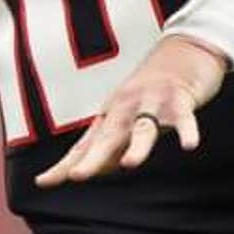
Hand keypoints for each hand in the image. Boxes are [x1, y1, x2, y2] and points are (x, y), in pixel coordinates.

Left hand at [34, 35, 228, 186]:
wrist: (183, 50)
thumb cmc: (150, 90)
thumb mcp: (127, 116)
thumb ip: (111, 144)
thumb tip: (93, 171)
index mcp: (110, 115)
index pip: (84, 145)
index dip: (65, 164)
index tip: (43, 183)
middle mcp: (126, 107)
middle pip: (108, 137)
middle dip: (93, 158)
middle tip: (77, 177)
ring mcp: (153, 101)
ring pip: (143, 127)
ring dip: (137, 146)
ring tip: (130, 164)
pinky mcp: (180, 98)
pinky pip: (184, 117)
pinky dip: (186, 130)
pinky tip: (189, 145)